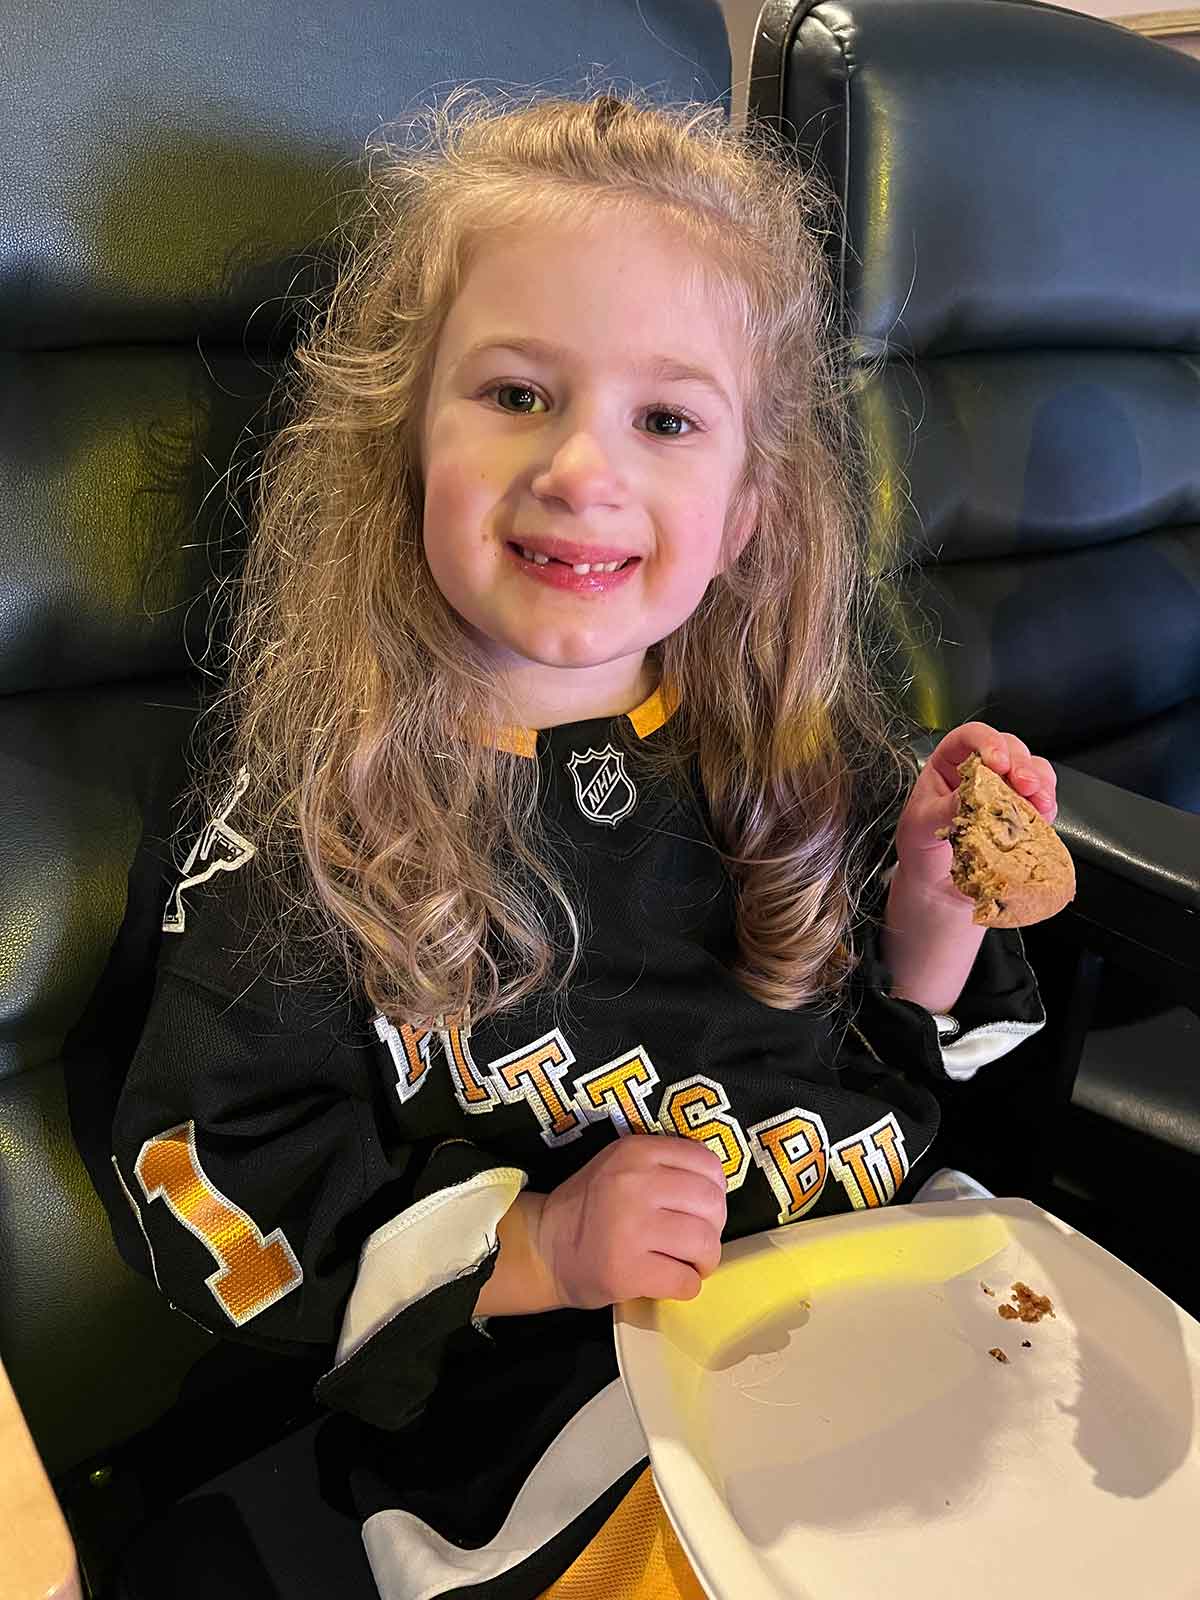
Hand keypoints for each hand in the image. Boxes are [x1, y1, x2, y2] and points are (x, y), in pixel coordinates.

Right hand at [533, 1135, 726, 1308]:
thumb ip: (665, 1166)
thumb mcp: (622, 1165)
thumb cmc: (592, 1207)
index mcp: (636, 1152)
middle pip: (712, 1204)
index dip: (715, 1190)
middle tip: (695, 1241)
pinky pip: (685, 1281)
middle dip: (713, 1228)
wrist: (545, 1247)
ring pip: (704, 1244)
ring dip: (704, 1261)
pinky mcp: (626, 1270)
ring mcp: (629, 1227)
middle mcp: (634, 1183)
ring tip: (686, 1263)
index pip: (708, 1164)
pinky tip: (669, 1280)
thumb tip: (716, 1188)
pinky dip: (686, 1286)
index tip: (700, 1208)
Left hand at [893, 722, 1058, 895]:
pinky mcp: (1022, 816)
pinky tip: (1041, 818)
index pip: (969, 737)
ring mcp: (1004, 792)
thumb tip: (970, 795)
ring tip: (1039, 801)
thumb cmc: (920, 852)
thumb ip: (944, 809)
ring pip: (1033, 771)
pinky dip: (1046, 808)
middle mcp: (979, 772)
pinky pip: (1042, 803)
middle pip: (1009, 749)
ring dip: (1041, 783)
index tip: (997, 761)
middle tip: (1025, 784)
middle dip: (1021, 764)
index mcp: (947, 764)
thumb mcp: (922, 827)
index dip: (987, 742)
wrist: (934, 890)